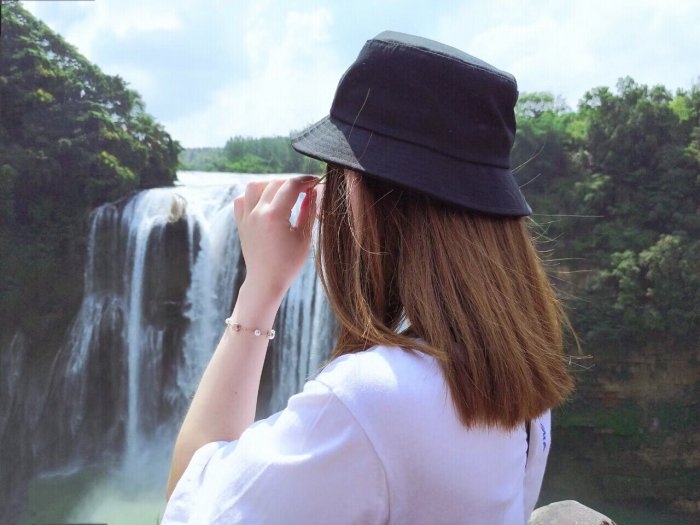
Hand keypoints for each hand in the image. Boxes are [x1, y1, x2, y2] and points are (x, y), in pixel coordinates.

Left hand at [233, 176, 317, 301]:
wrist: (265, 281)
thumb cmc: (288, 264)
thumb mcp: (304, 237)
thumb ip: (310, 211)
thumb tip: (314, 191)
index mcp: (274, 216)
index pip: (291, 185)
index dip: (306, 180)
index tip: (315, 182)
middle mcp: (257, 213)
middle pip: (275, 183)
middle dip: (292, 183)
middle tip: (305, 189)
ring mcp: (246, 217)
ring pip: (255, 186)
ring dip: (271, 184)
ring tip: (283, 193)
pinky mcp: (241, 223)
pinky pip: (242, 199)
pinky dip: (253, 195)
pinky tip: (265, 202)